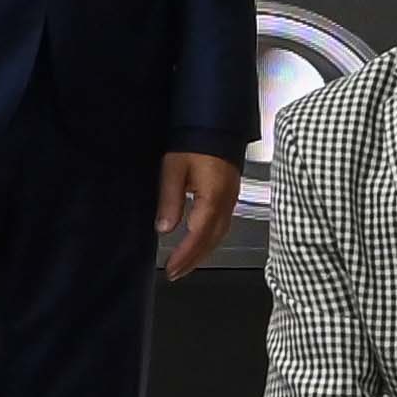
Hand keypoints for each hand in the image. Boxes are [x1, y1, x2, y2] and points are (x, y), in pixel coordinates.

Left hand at [153, 149, 237, 269]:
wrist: (217, 122)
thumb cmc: (194, 141)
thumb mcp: (174, 168)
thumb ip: (170, 200)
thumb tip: (164, 229)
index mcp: (213, 198)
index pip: (199, 235)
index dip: (185, 255)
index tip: (171, 269)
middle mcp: (227, 203)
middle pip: (212, 240)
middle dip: (194, 260)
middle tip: (175, 274)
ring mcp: (232, 199)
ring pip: (219, 235)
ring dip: (202, 252)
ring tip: (185, 264)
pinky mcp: (231, 195)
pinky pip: (223, 225)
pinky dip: (210, 239)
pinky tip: (200, 242)